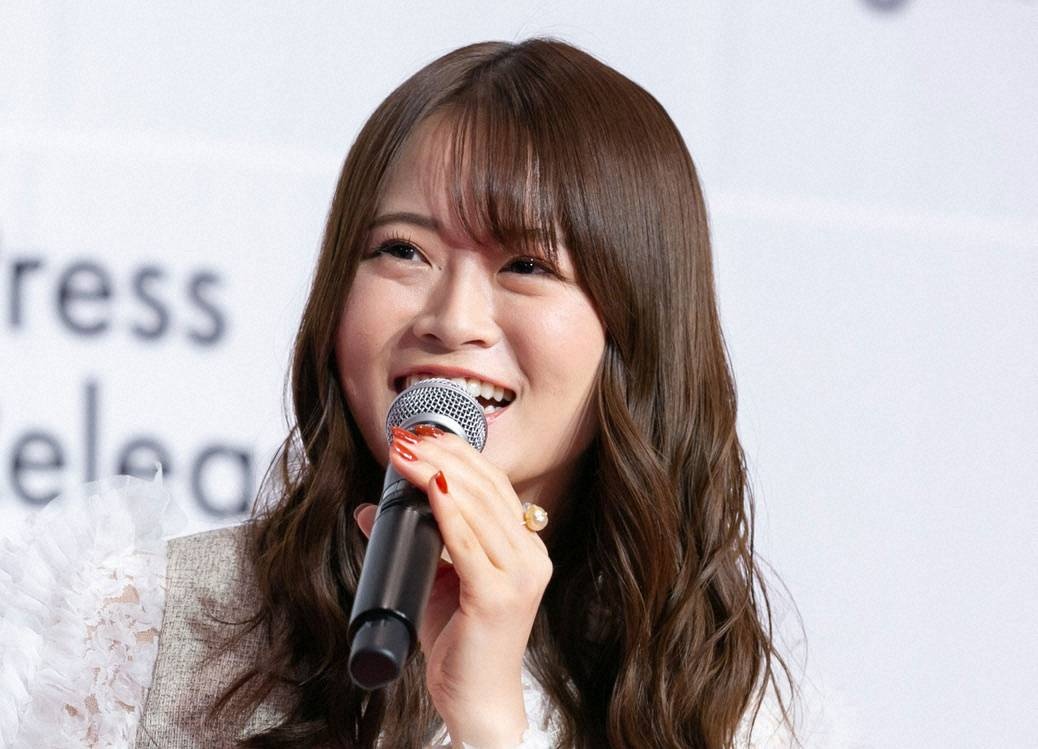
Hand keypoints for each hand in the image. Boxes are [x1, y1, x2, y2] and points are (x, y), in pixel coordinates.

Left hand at [353, 426, 552, 747]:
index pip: (496, 488)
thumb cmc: (460, 644)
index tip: (425, 436)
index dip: (461, 456)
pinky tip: (427, 486)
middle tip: (409, 437)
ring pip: (479, 507)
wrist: (475, 701)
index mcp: (525, 550)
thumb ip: (415, 544)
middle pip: (489, 489)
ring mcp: (520, 576)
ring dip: (438, 472)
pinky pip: (468, 542)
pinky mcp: (498, 596)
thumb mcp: (437, 584)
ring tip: (407, 452)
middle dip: (445, 456)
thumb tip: (370, 511)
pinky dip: (446, 509)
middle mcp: (531, 558)